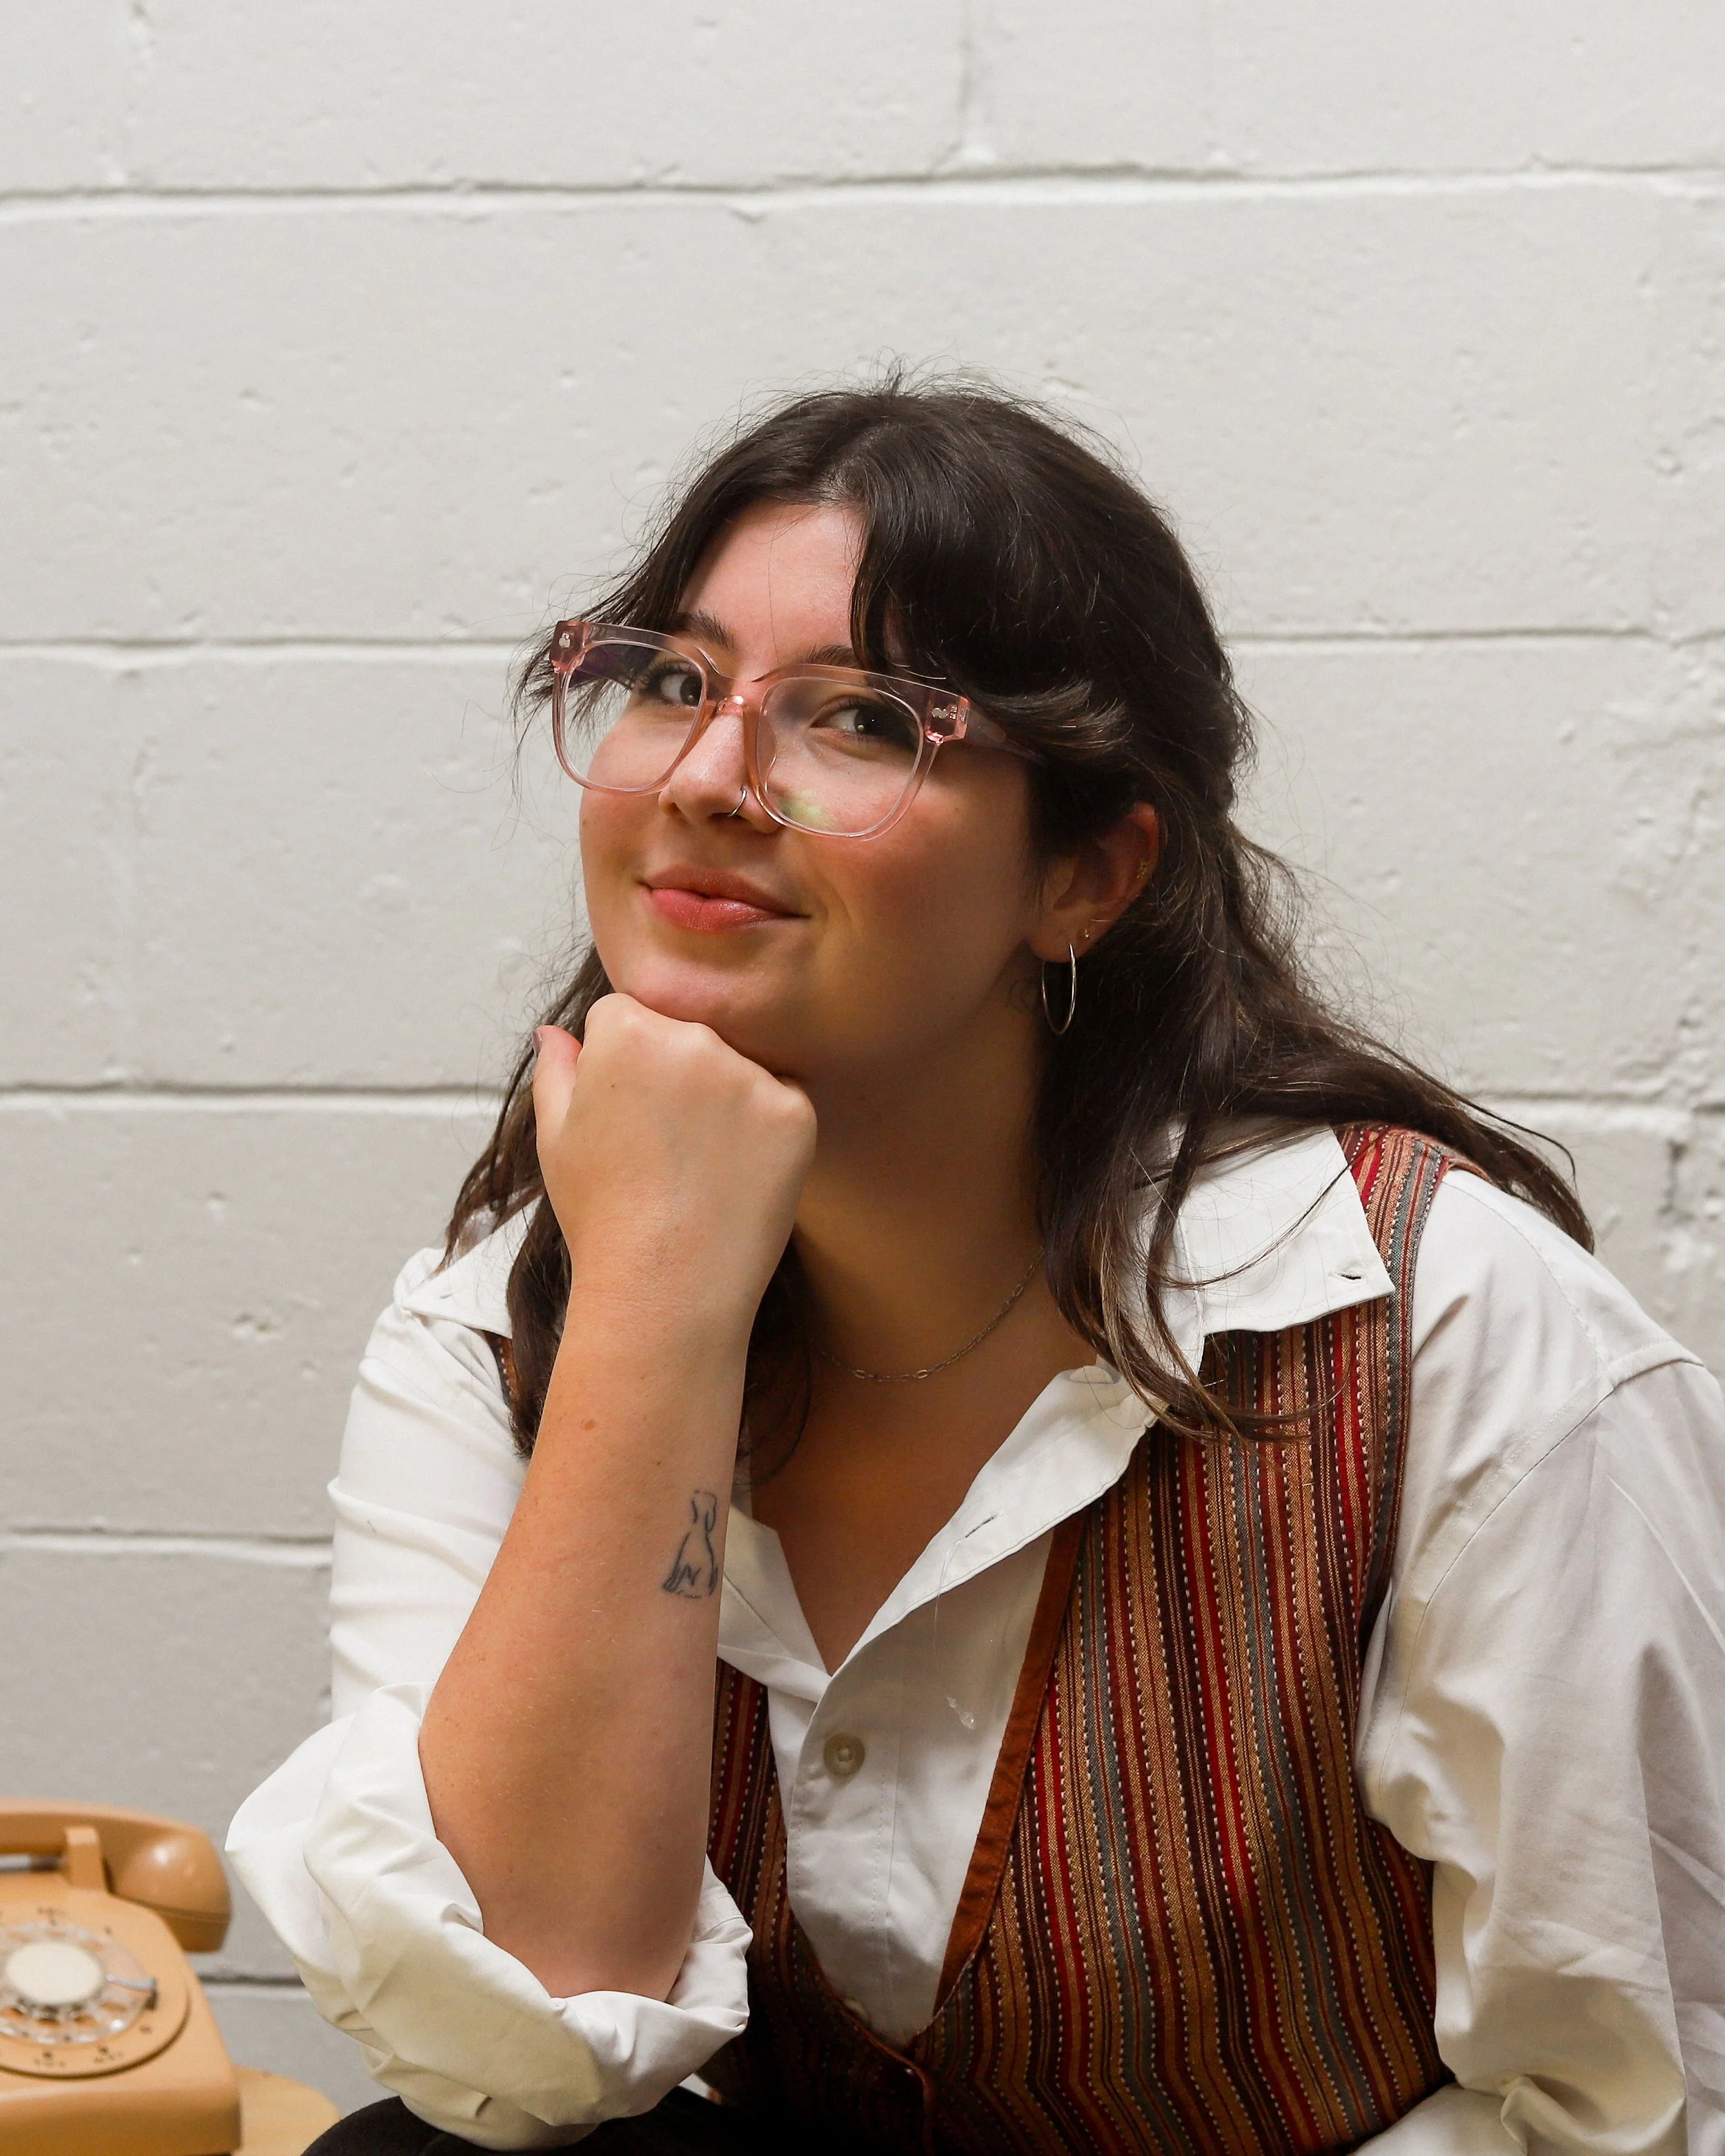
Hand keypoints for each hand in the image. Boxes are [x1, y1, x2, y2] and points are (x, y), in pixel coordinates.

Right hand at [532, 995, 816, 1337]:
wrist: (665, 1288)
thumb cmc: (602, 1217)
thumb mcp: (555, 1138)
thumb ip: (557, 1071)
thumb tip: (555, 1031)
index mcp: (628, 1031)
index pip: (625, 1015)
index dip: (617, 1068)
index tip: (623, 1117)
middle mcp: (694, 1038)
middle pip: (684, 1035)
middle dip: (672, 1075)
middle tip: (660, 1148)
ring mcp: (750, 1074)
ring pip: (735, 1066)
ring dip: (721, 1099)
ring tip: (696, 1168)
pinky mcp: (795, 1112)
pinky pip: (779, 1101)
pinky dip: (762, 1133)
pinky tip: (734, 1177)